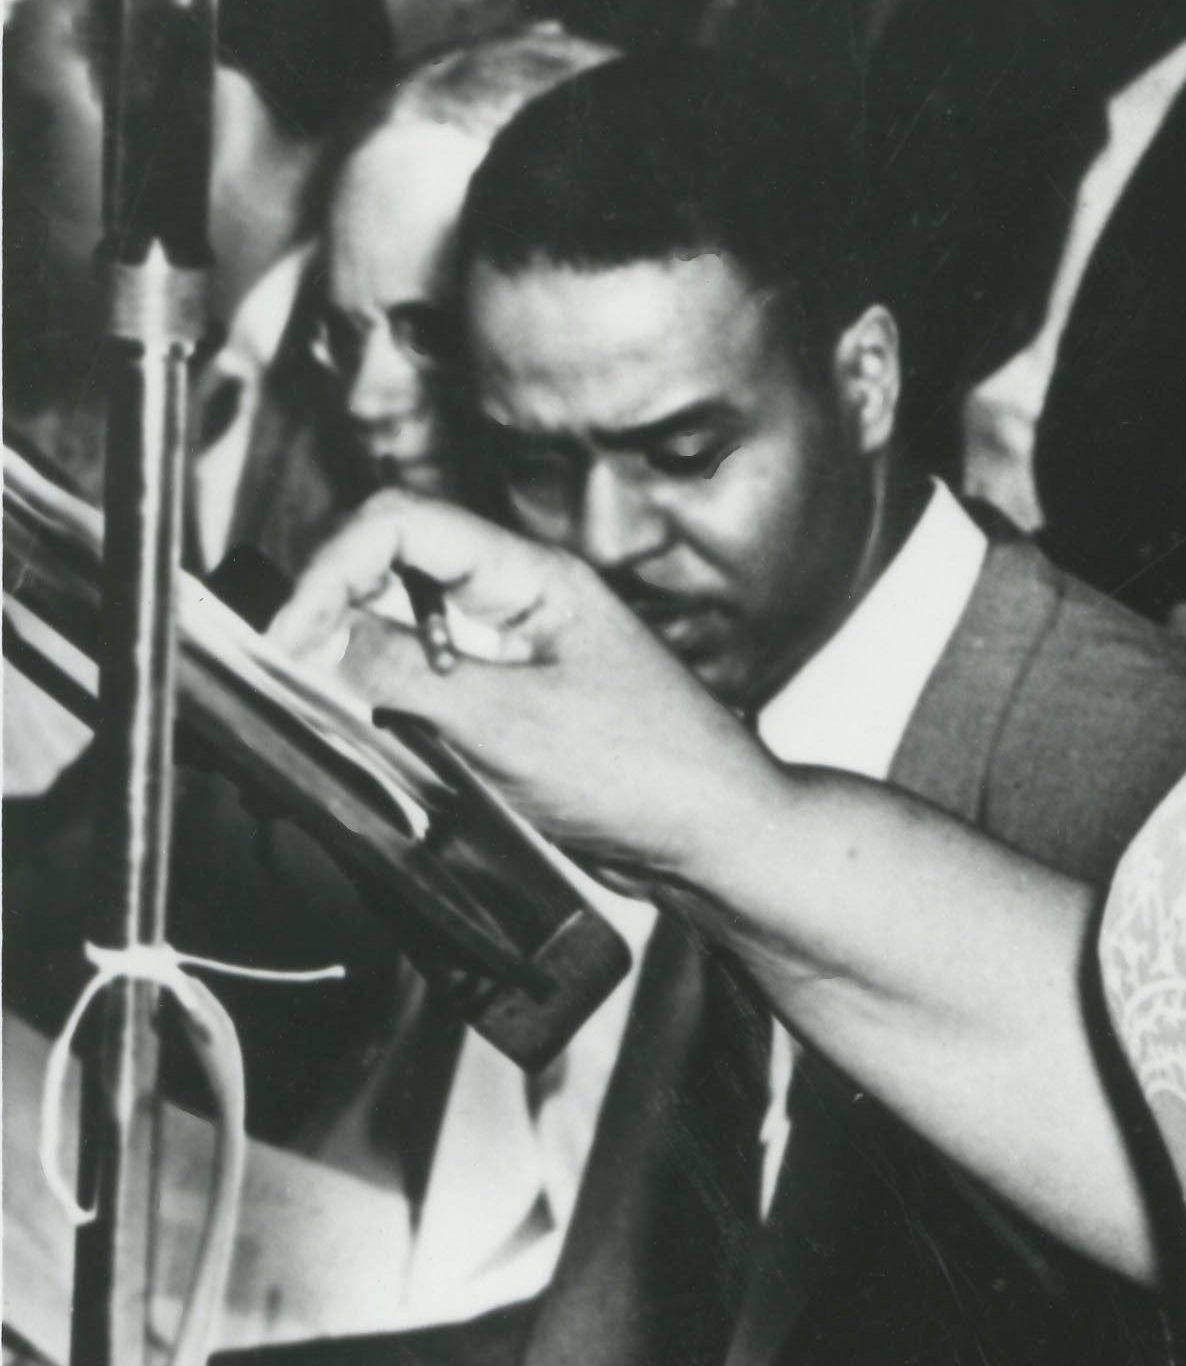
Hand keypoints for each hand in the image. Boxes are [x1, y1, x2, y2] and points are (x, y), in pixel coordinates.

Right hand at [266, 491, 773, 890]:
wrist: (715, 841)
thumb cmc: (650, 775)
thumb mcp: (508, 724)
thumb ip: (406, 675)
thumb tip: (321, 638)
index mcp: (532, 578)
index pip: (402, 524)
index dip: (331, 568)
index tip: (289, 636)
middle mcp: (523, 605)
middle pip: (396, 569)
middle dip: (335, 608)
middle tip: (294, 671)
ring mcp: (519, 656)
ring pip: (407, 631)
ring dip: (362, 661)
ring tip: (332, 705)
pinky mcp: (516, 709)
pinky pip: (432, 687)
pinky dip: (393, 705)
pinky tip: (383, 738)